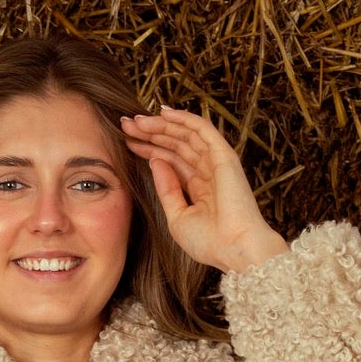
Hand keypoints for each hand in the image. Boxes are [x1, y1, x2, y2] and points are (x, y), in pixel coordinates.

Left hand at [120, 107, 285, 275]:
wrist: (234, 249)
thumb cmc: (209, 242)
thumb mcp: (177, 217)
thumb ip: (166, 189)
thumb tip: (155, 161)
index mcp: (198, 187)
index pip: (170, 160)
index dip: (148, 148)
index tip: (127, 141)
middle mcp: (207, 171)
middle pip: (175, 144)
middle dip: (150, 133)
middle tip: (126, 124)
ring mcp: (216, 162)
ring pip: (185, 134)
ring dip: (161, 125)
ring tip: (137, 120)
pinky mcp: (224, 155)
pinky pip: (202, 129)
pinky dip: (184, 118)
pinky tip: (163, 113)